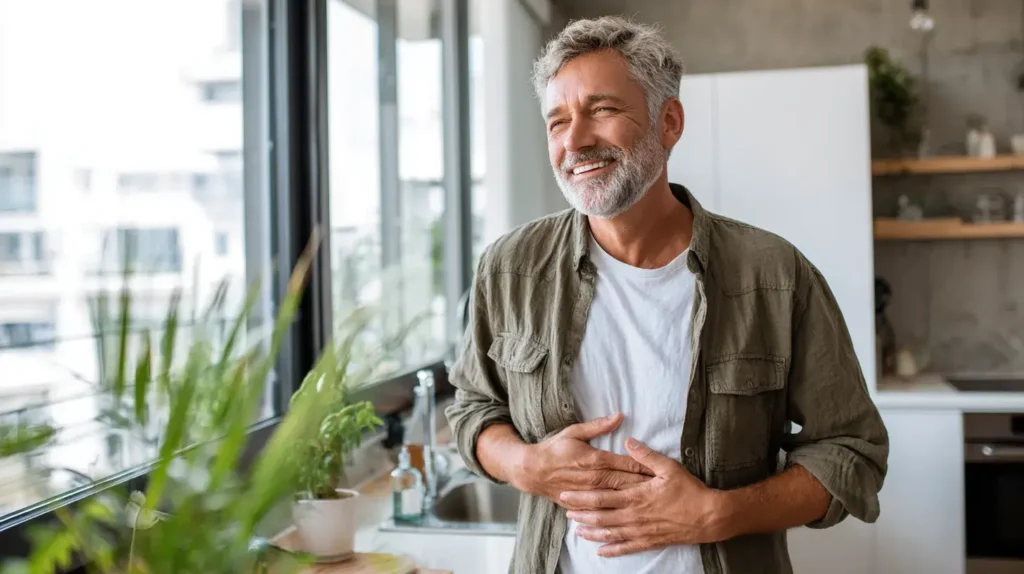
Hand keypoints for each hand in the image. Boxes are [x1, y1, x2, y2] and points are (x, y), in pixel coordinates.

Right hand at [511, 413, 653, 506]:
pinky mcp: (583, 504)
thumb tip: (619, 415)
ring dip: (637, 501)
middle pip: (628, 484)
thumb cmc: (554, 449)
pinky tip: (632, 519)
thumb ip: (598, 426)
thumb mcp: (574, 432)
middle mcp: (596, 478)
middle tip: (668, 490)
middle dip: (648, 487)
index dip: (648, 467)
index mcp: (596, 459)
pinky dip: (618, 515)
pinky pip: (604, 512)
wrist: (532, 471)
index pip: (629, 463)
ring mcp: (590, 494)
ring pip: (619, 499)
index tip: (665, 470)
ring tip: (656, 505)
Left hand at [561, 438, 726, 556]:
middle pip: (601, 515)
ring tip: (577, 530)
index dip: (582, 496)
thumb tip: (628, 442)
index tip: (566, 494)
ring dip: (592, 531)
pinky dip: (612, 549)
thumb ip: (645, 455)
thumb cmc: (689, 490)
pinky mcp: (650, 541)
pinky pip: (627, 547)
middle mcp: (634, 515)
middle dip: (581, 513)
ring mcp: (641, 531)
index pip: (602, 496)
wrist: (708, 517)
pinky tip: (601, 551)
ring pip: (610, 533)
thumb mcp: (668, 467)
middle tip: (564, 511)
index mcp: (636, 495)